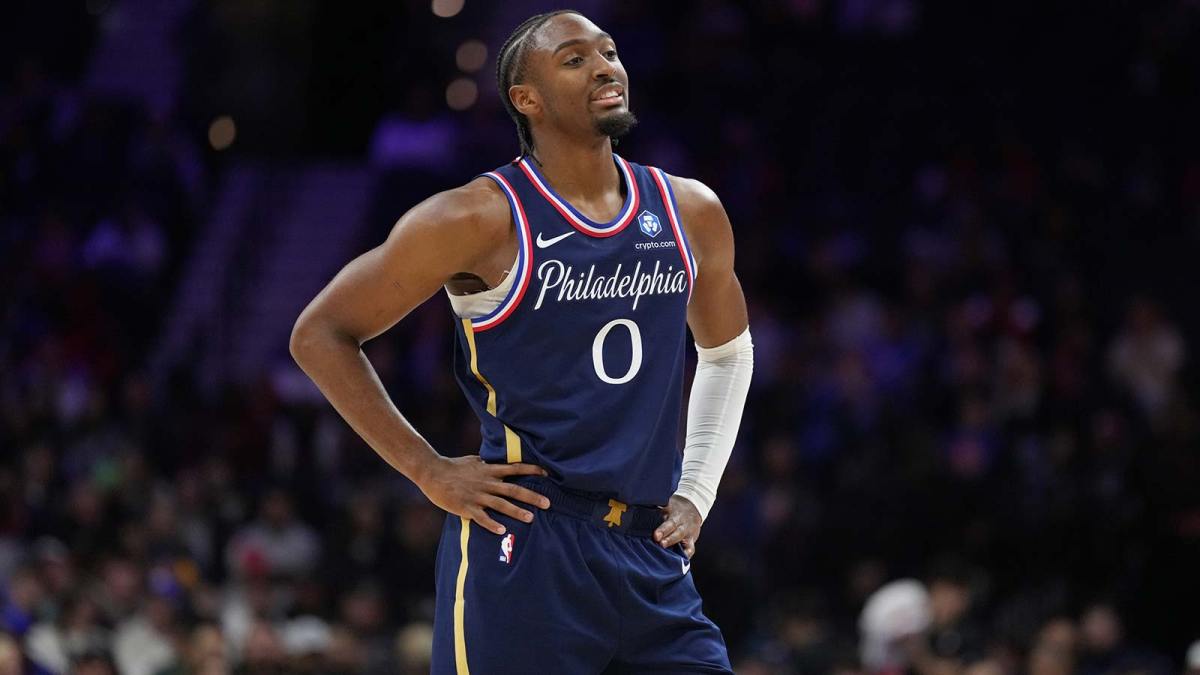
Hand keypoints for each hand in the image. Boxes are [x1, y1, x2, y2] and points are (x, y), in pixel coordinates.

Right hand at [416, 456, 549, 534]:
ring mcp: (477, 495)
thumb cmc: (454, 467)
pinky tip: (501, 531)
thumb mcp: (475, 460)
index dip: (532, 469)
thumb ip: (490, 463)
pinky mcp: (466, 507)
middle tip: (548, 503)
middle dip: (531, 496)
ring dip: (516, 511)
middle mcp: (486, 482)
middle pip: (513, 489)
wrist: (433, 473)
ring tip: (530, 518)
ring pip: (500, 504)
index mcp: (489, 470)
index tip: (547, 473)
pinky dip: (491, 524)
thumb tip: (502, 461)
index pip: (515, 468)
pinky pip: (481, 517)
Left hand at [654, 495, 701, 558]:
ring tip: (668, 558)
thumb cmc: (675, 509)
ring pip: (686, 545)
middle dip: (669, 540)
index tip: (656, 536)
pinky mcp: (691, 542)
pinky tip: (677, 564)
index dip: (663, 530)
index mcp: (677, 517)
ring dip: (677, 552)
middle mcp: (684, 526)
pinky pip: (690, 551)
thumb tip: (641, 516)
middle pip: (678, 534)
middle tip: (660, 545)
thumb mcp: (667, 506)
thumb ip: (658, 512)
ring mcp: (689, 536)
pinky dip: (684, 558)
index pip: (670, 523)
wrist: (693, 508)